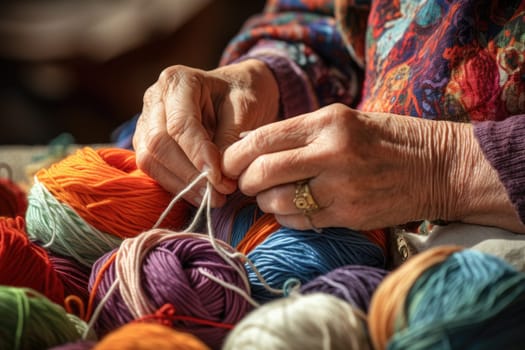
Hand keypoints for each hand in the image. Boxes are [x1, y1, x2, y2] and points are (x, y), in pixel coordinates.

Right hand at [133, 59, 278, 206]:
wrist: (239, 90)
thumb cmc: (244, 94)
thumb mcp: (246, 109)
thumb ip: (229, 139)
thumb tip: (217, 176)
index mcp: (178, 80)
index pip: (180, 125)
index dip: (197, 155)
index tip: (219, 179)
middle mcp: (155, 98)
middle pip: (158, 144)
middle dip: (189, 175)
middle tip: (220, 194)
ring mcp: (146, 121)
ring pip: (150, 160)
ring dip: (182, 185)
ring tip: (215, 198)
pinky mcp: (147, 142)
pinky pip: (153, 169)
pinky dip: (177, 186)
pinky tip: (202, 195)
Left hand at [222, 103, 524, 232]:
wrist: (440, 167)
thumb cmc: (388, 138)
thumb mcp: (344, 120)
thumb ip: (299, 132)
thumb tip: (250, 145)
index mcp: (328, 121)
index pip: (263, 138)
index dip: (235, 154)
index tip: (227, 162)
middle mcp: (332, 153)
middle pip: (262, 171)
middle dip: (243, 180)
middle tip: (243, 183)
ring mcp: (341, 187)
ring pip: (277, 201)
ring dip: (264, 201)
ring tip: (270, 196)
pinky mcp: (349, 215)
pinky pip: (300, 221)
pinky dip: (286, 216)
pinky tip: (292, 208)